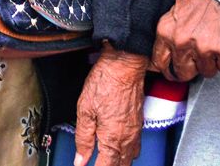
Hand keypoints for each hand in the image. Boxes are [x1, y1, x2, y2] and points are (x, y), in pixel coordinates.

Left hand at [73, 43, 147, 165]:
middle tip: (96, 164)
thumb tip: (80, 159)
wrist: (124, 64)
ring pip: (129, 159)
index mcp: (112, 139)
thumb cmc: (105, 82)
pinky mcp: (139, 123)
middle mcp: (127, 138)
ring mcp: (135, 131)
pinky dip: (127, 154)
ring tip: (107, 163)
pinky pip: (135, 147)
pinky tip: (120, 150)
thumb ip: (83, 138)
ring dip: (119, 164)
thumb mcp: (85, 110)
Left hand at [151, 0, 219, 80]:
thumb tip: (167, 55)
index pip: (160, 63)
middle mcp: (182, 42)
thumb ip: (170, 34)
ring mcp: (204, 48)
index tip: (175, 70)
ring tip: (214, 45)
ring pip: (207, 72)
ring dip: (212, 63)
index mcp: (166, 32)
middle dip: (192, 69)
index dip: (169, 69)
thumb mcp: (175, 13)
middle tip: (199, 59)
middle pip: (184, 73)